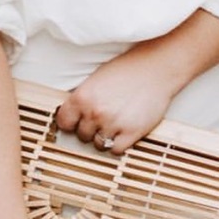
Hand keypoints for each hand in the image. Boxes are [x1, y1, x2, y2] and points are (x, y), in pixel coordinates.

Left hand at [55, 51, 179, 152]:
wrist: (155, 69)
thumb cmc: (127, 70)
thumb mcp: (96, 79)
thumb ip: (84, 98)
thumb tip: (74, 115)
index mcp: (82, 97)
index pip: (64, 122)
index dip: (70, 123)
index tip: (76, 122)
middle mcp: (95, 112)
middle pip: (82, 135)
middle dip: (90, 129)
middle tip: (102, 119)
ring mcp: (113, 124)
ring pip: (98, 144)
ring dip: (104, 137)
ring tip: (113, 124)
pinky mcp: (131, 133)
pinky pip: (115, 150)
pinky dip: (118, 144)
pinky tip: (122, 132)